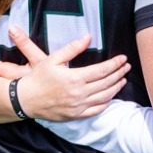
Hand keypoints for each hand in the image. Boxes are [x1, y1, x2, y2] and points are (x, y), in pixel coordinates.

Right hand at [0, 27, 129, 121]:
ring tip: (123, 79)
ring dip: (116, 87)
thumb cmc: (38, 78)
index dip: (115, 64)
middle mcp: (79, 94)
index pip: (102, 70)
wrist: (26, 100)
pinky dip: (106, 103)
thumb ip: (72, 48)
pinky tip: (111, 96)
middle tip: (127, 67)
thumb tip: (87, 37)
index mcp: (74, 78)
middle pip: (106, 83)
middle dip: (119, 74)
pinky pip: (96, 110)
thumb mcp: (53, 59)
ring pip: (104, 97)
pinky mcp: (76, 115)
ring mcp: (78, 106)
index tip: (123, 59)